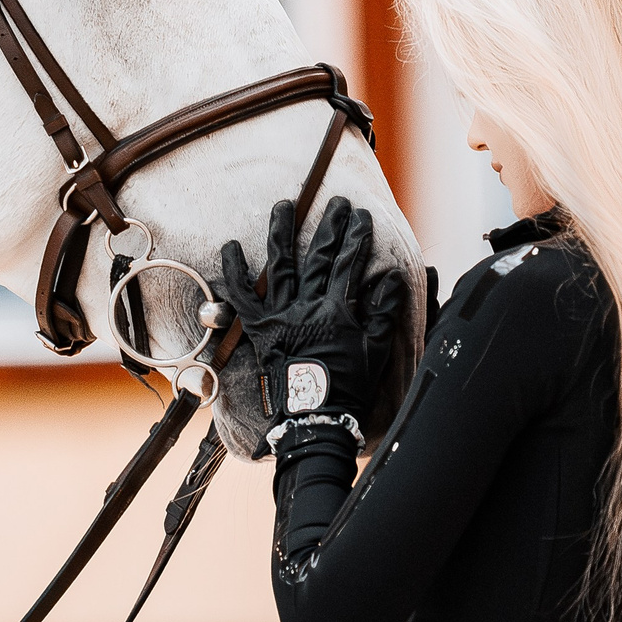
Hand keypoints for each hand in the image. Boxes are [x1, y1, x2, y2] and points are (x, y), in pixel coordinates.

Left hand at [219, 196, 407, 453]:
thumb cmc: (348, 389)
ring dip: (282, 232)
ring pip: (280, 265)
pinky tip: (230, 246)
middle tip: (336, 202)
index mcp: (338, 312)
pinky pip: (242, 297)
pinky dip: (234, 272)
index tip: (361, 217)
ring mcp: (281, 316)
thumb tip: (390, 279)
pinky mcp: (259, 329)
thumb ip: (384, 314)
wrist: (315, 420)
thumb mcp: (375, 352)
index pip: (349, 264)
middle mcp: (307, 307)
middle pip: (319, 257)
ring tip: (283, 205)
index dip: (356, 238)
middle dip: (330, 226)